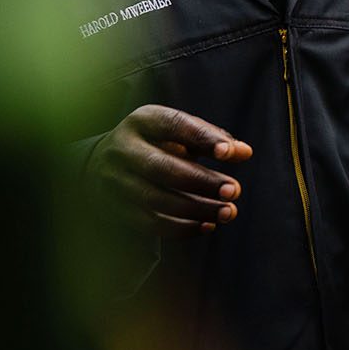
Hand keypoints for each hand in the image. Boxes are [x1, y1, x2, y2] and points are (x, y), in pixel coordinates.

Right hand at [86, 105, 252, 237]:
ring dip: (197, 209)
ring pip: (156, 200)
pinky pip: (148, 223)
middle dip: (202, 182)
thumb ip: (212, 139)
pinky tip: (208, 225)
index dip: (203, 139)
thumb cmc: (157, 144)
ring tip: (228, 212)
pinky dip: (182, 227)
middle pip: (162, 168)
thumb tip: (244, 152)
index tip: (230, 153)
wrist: (104, 164)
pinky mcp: (113, 208)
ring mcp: (113, 181)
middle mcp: (122, 149)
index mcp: (142, 121)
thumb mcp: (180, 132)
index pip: (174, 126)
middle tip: (234, 191)